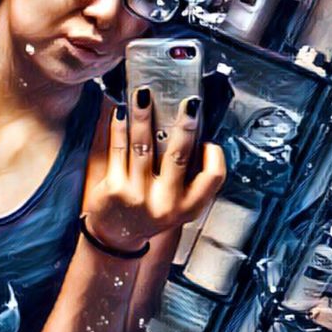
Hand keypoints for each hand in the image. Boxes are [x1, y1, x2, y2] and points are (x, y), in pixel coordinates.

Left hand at [84, 86, 225, 251]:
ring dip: (144, 117)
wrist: (117, 236)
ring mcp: (139, 196)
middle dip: (184, 126)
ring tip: (144, 96)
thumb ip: (186, 176)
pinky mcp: (115, 188)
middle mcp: (166, 204)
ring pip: (144, 146)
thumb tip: (190, 131)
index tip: (210, 141)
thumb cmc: (149, 211)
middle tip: (188, 104)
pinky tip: (121, 113)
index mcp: (188, 207)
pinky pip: (119, 149)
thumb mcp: (176, 202)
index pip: (213, 177)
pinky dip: (120, 127)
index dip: (216, 156)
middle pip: (178, 156)